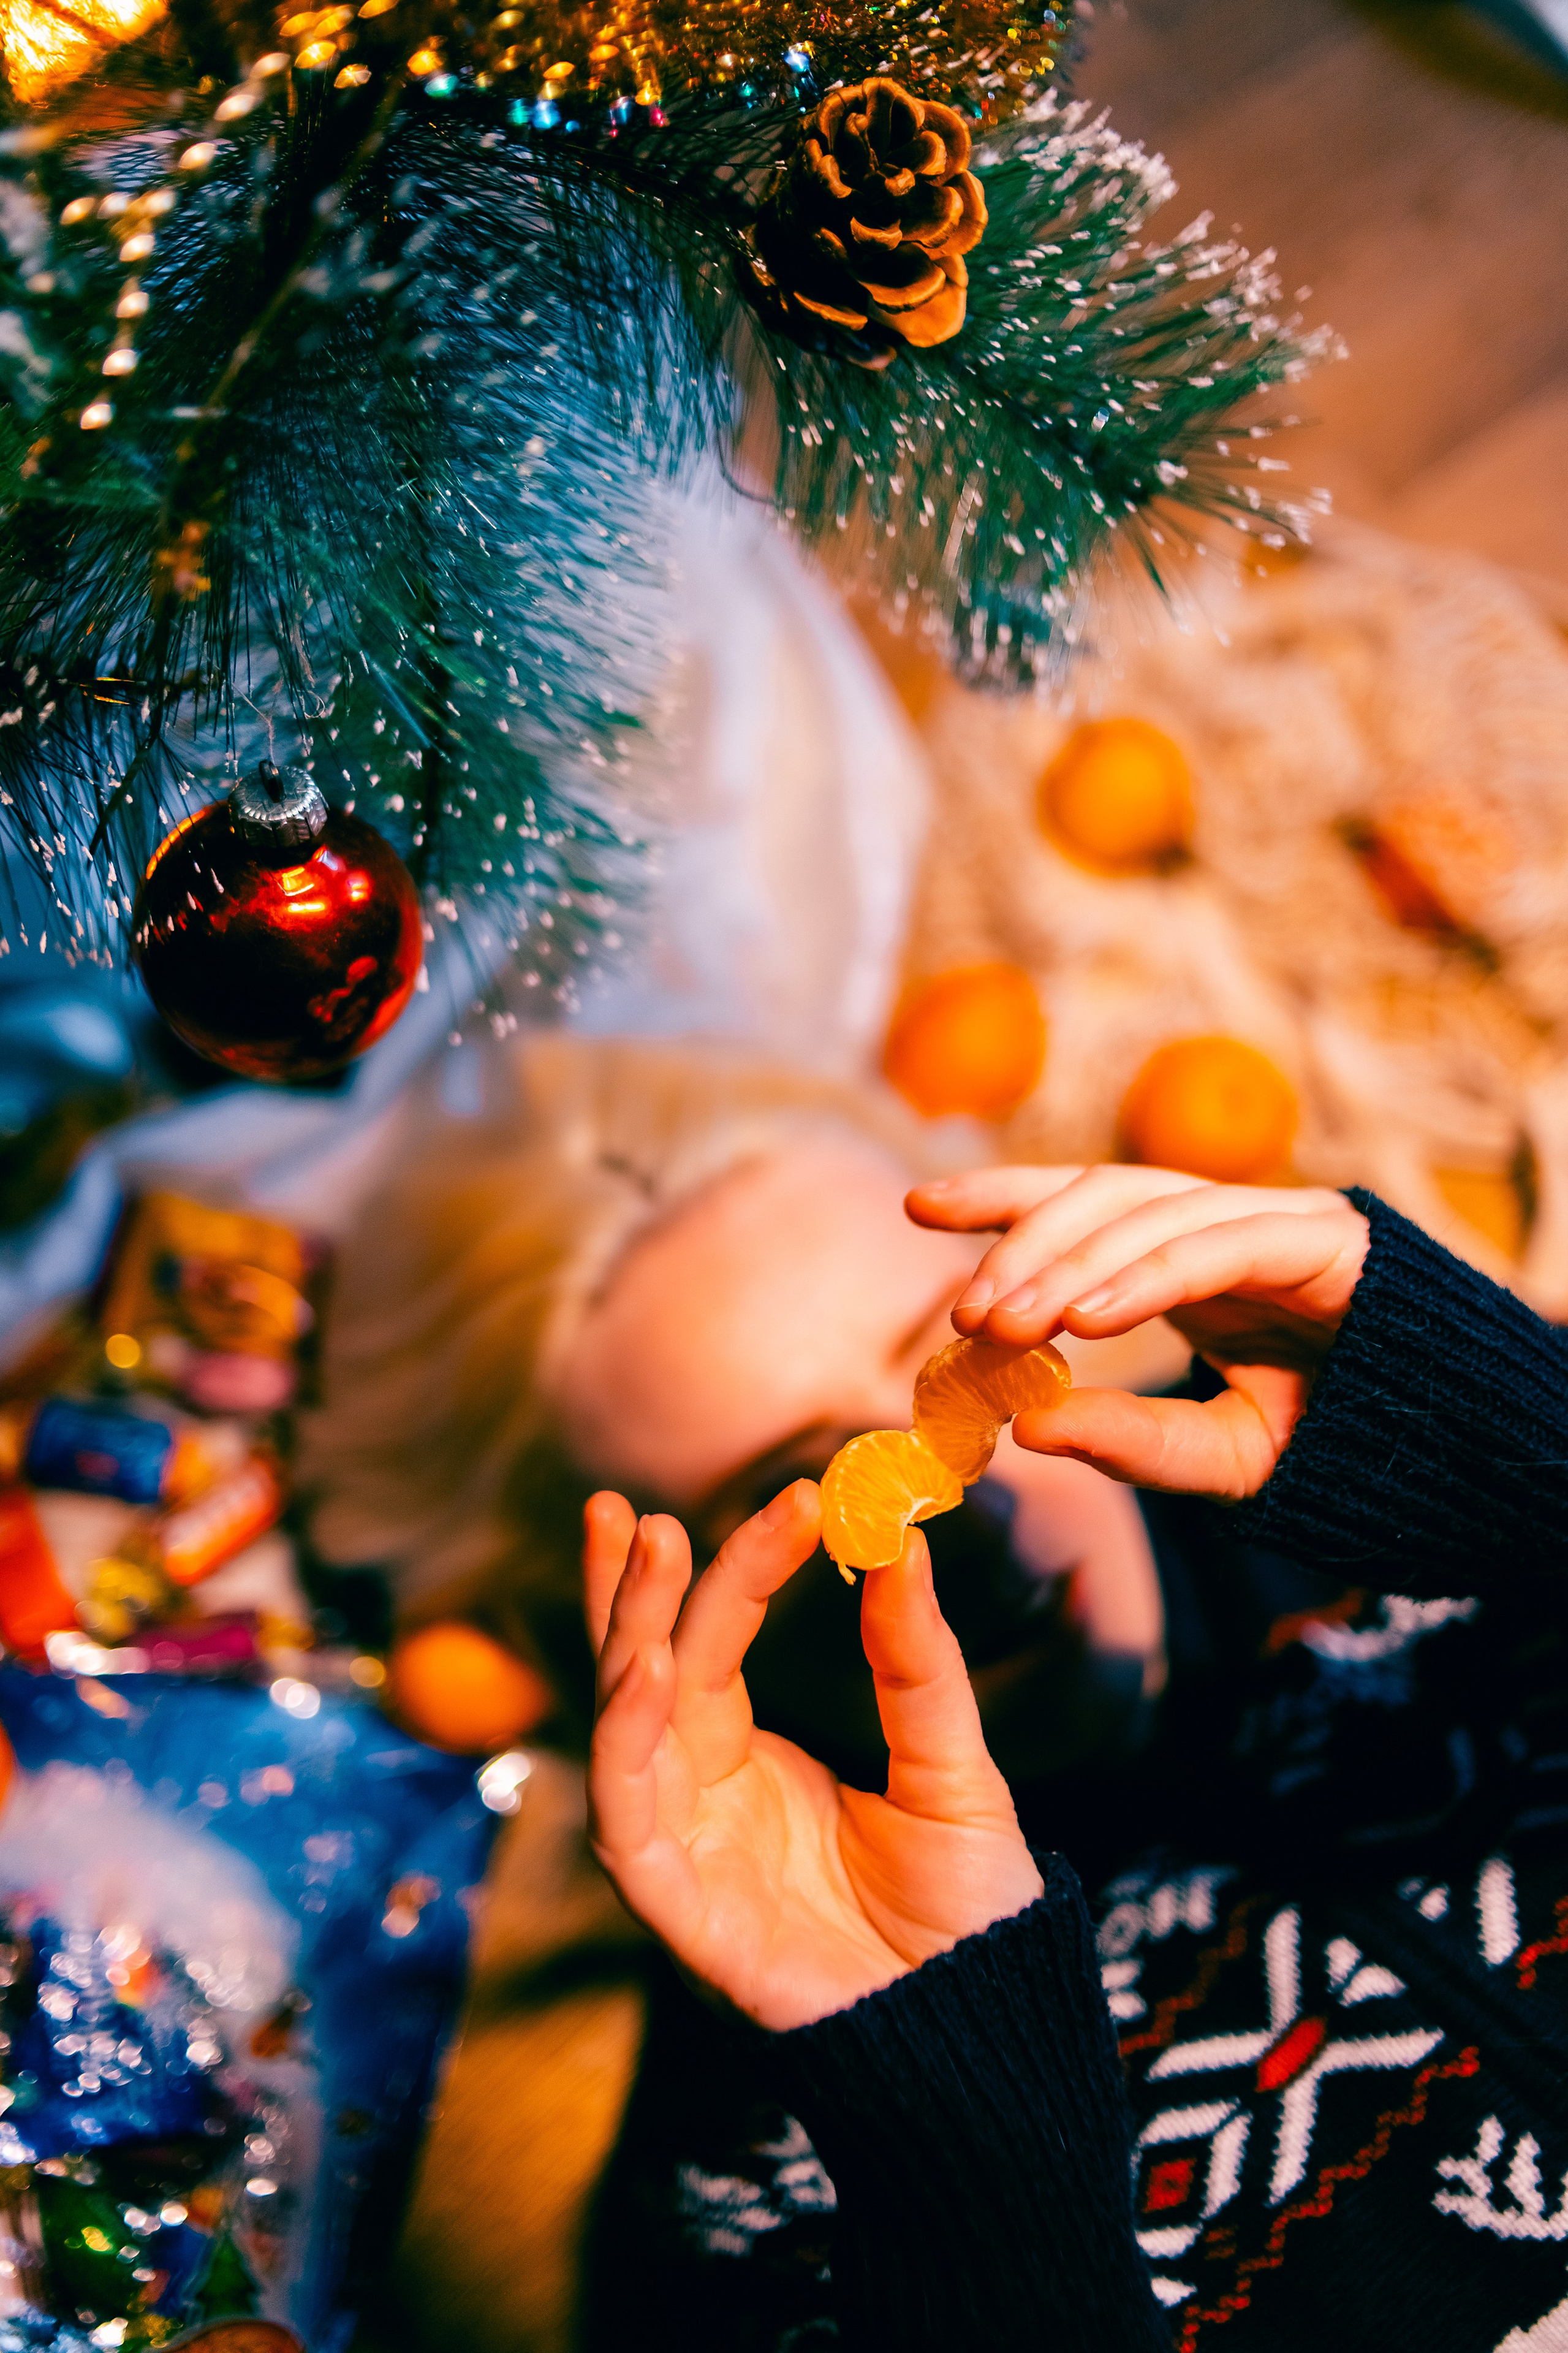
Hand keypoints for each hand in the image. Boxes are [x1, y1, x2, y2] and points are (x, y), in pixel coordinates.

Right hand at [584, 1483, 1042, 2031]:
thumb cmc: (964, 1909)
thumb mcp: (949, 1764)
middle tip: (634, 1508)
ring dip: (626, 1636)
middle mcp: (701, 1796)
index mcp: (750, 1760)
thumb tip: (903, 1537)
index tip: (791, 1495)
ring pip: (623, 1728)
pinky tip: (648, 1668)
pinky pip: (629, 1818)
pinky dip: (626, 1742)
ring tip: (649, 1549)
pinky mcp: (679, 1910)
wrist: (983, 2028)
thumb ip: (914, 1662)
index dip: (734, 1568)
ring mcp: (685, 1850)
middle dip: (633, 1590)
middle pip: (644, 1673)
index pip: (712, 1645)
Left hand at [906, 1164, 1370, 1498]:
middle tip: (962, 1315)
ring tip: (1003, 1323)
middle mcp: (1220, 1219)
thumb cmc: (1330, 1440)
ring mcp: (1272, 1216)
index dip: (1000, 1197)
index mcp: (1184, 1252)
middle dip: (1021, 1243)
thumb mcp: (1216, 1459)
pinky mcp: (1320, 1234)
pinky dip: (1143, 1276)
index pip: (1077, 1201)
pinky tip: (1084, 1319)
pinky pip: (1213, 1243)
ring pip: (1145, 1208)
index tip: (918, 1205)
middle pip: (1099, 1193)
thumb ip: (1130, 1443)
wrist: (1450, 1448)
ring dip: (1065, 1262)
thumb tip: (1027, 1428)